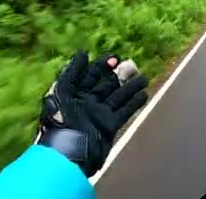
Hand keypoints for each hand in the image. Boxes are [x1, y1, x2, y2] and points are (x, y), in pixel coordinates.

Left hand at [36, 51, 148, 175]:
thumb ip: (73, 72)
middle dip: (119, 74)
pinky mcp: (110, 126)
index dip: (102, 65)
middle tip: (132, 65)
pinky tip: (144, 94)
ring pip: (119, 96)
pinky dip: (135, 103)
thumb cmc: (61, 121)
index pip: (91, 74)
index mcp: (74, 93)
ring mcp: (100, 114)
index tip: (114, 57)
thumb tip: (83, 53)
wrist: (67, 154)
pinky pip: (125, 111)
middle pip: (107, 84)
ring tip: (143, 78)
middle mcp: (88, 102)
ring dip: (131, 87)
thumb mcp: (61, 92)